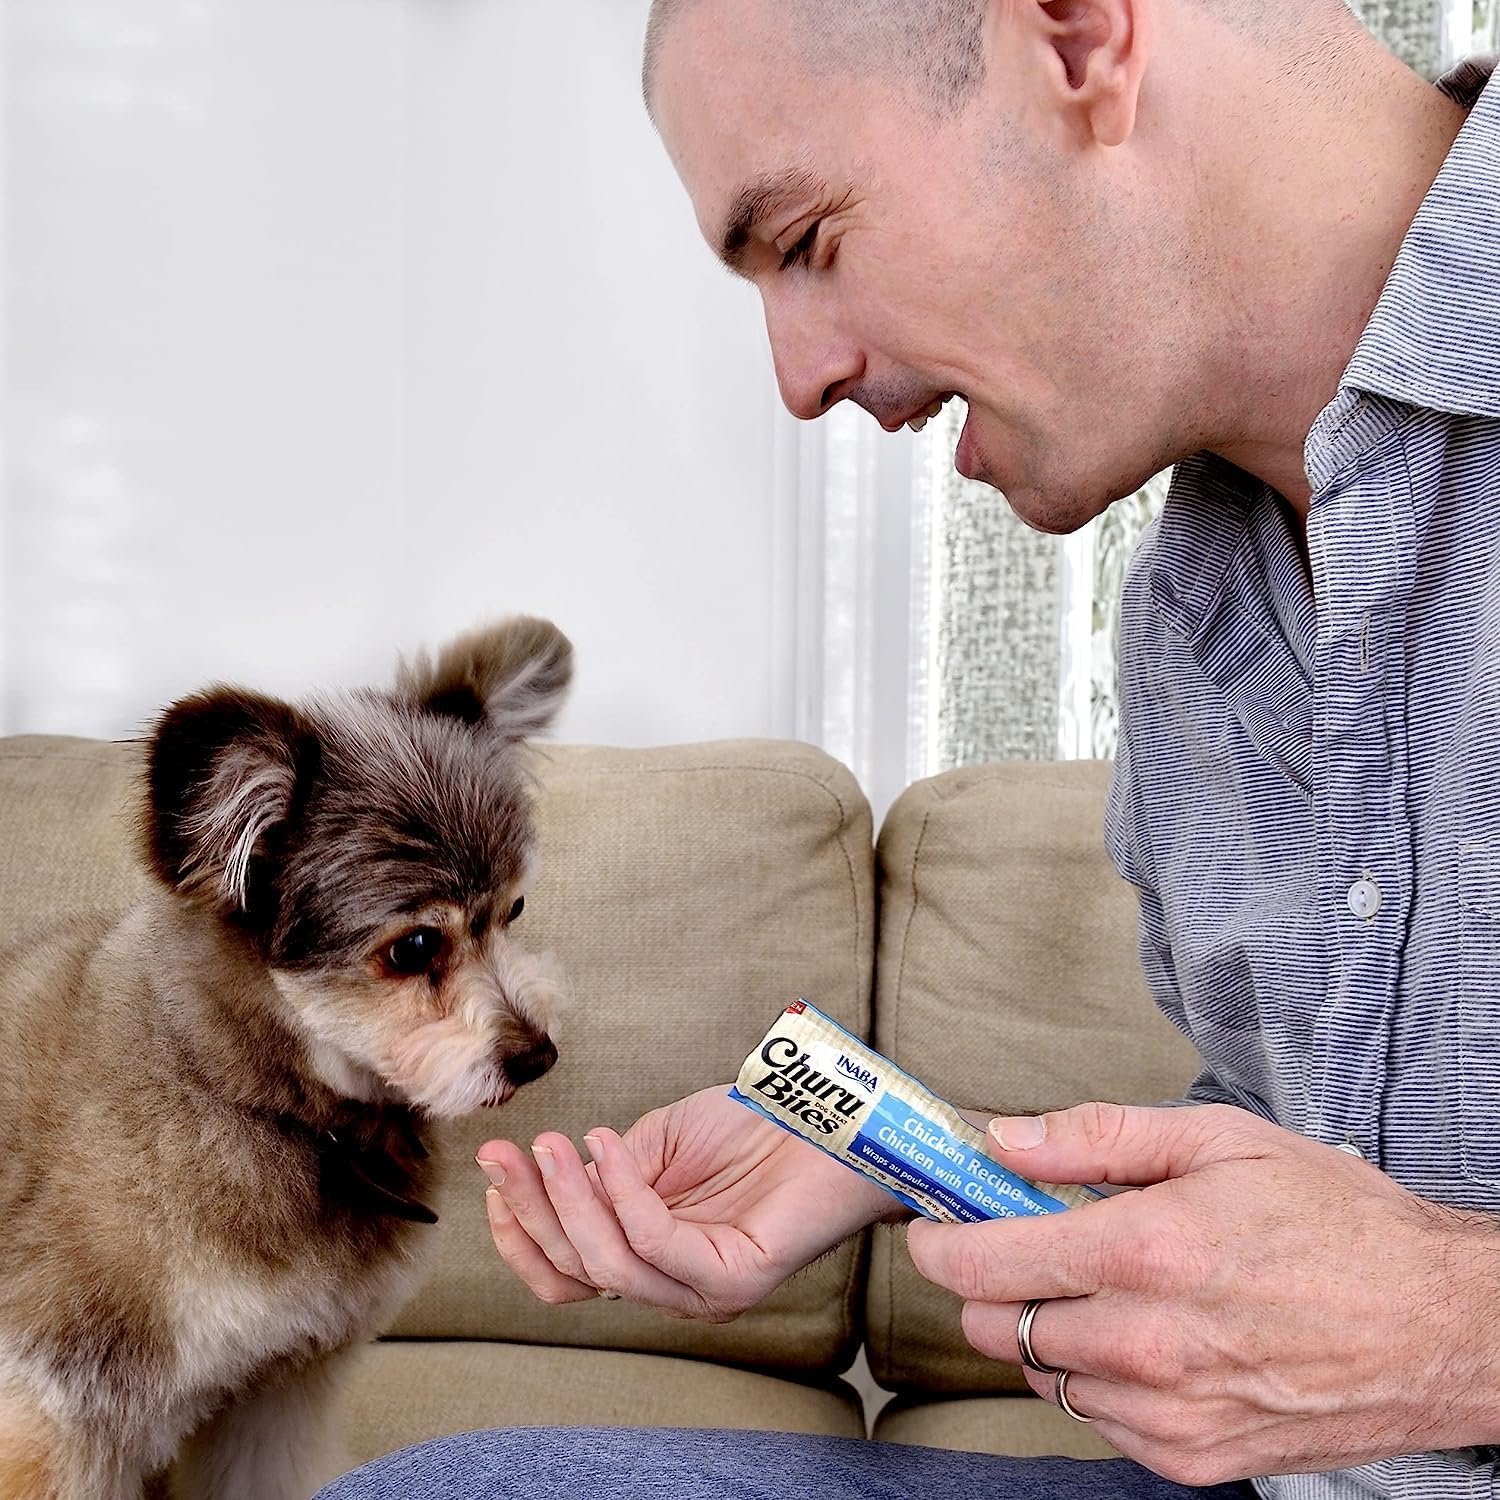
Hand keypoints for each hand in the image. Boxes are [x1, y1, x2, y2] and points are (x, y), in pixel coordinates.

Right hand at [475, 1086, 897, 1321]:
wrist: (826, 1123)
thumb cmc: (750, 1131)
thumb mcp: (657, 1143)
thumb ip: (606, 1171)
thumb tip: (554, 1181)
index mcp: (648, 1258)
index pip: (565, 1273)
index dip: (521, 1232)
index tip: (494, 1174)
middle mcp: (670, 1285)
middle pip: (574, 1271)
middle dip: (530, 1209)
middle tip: (506, 1154)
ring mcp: (702, 1289)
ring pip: (608, 1263)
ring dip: (566, 1200)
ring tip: (552, 1146)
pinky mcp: (733, 1279)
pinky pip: (656, 1243)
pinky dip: (621, 1193)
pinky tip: (606, 1147)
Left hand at [907, 1102, 1499, 1485]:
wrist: (1440, 1327)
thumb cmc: (1334, 1220)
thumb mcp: (1218, 1141)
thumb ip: (1095, 1137)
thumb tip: (1003, 1140)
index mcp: (1148, 1251)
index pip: (984, 1262)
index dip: (940, 1240)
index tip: (933, 1222)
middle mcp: (1148, 1343)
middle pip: (995, 1326)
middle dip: (989, 1282)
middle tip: (1024, 1244)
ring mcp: (1169, 1412)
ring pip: (1040, 1374)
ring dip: (1044, 1329)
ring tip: (1102, 1286)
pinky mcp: (1193, 1459)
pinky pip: (1095, 1418)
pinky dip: (1094, 1376)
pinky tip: (1143, 1335)